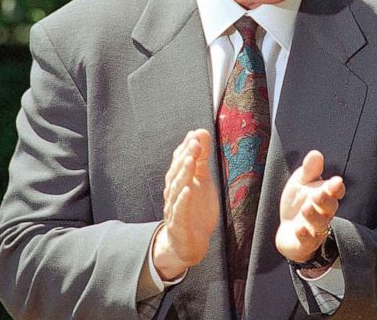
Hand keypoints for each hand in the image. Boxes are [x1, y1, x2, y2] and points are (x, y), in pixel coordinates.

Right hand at [153, 129, 219, 279]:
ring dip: (183, 174)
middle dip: (186, 156)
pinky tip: (188, 190)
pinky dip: (183, 200)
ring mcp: (174, 208)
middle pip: (177, 172)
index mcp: (179, 181)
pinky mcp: (178, 224)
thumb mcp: (202, 180)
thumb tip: (201, 132)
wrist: (188, 244)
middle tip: (195, 142)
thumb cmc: (195, 209)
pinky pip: (179, 211)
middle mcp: (174, 192)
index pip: (180, 161)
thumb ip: (202, 158)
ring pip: (177, 189)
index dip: (187, 148)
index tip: (195, 134)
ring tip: (190, 160)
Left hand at [275, 150, 345, 263]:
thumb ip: (309, 170)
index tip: (335, 181)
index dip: (336, 188)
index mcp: (325, 196)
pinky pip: (308, 241)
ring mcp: (315, 229)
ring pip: (320, 224)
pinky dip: (304, 235)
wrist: (288, 230)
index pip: (335, 192)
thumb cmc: (298, 203)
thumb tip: (316, 153)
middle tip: (319, 194)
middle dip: (325, 200)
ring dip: (315, 216)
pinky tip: (299, 229)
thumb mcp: (300, 183)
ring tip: (307, 208)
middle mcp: (324, 213)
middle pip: (330, 207)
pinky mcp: (305, 243)